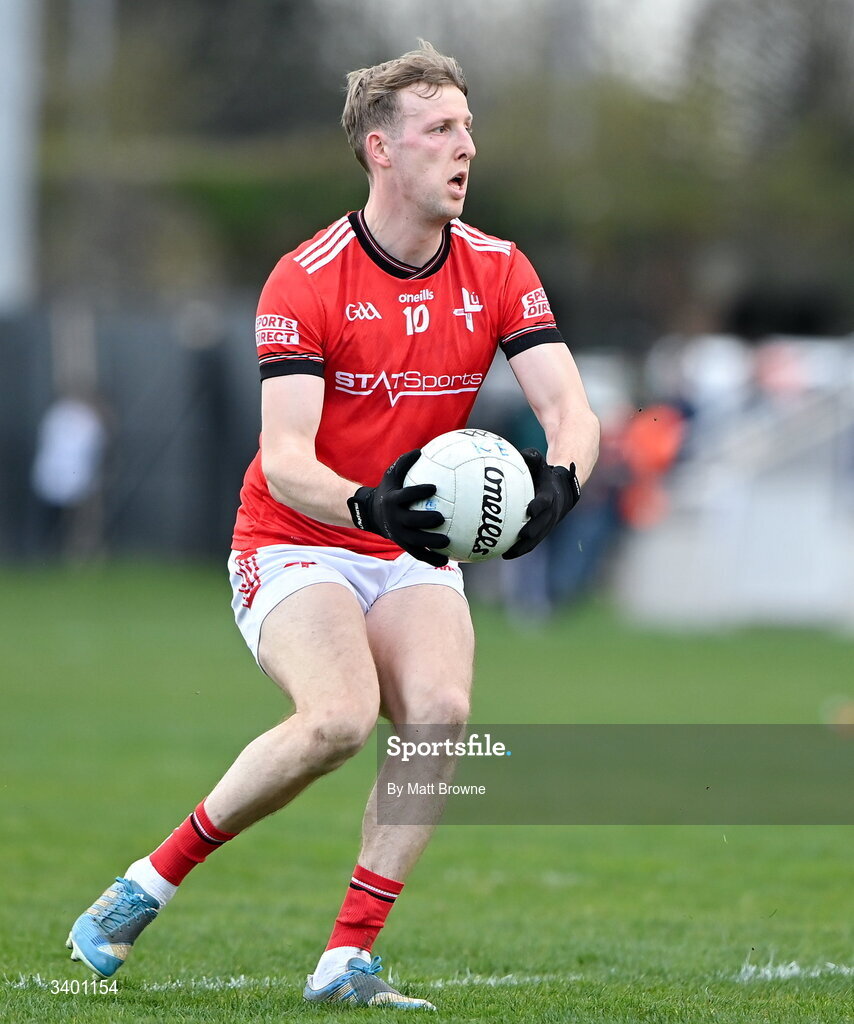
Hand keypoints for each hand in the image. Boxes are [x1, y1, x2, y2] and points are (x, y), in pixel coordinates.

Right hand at [347, 449, 449, 566]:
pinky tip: (446, 559)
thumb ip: (404, 463)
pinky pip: (418, 555)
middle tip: (440, 518)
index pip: (405, 496)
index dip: (418, 492)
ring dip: (431, 543)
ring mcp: (399, 534)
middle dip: (425, 521)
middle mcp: (395, 519)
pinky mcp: (403, 545)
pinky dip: (431, 558)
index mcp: (393, 501)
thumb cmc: (388, 491)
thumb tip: (421, 450)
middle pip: (410, 522)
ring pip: (416, 542)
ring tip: (447, 541)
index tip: (434, 487)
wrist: (371, 514)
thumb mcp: (391, 475)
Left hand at [502, 448, 580, 559]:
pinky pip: (532, 543)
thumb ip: (532, 457)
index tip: (530, 509)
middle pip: (543, 525)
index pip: (546, 501)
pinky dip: (520, 549)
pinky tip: (503, 554)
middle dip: (533, 532)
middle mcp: (551, 512)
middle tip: (521, 536)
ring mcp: (548, 524)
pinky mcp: (543, 532)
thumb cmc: (544, 474)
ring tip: (507, 554)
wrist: (563, 489)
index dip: (539, 505)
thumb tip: (521, 453)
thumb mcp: (540, 463)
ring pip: (537, 538)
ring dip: (524, 547)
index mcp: (550, 495)